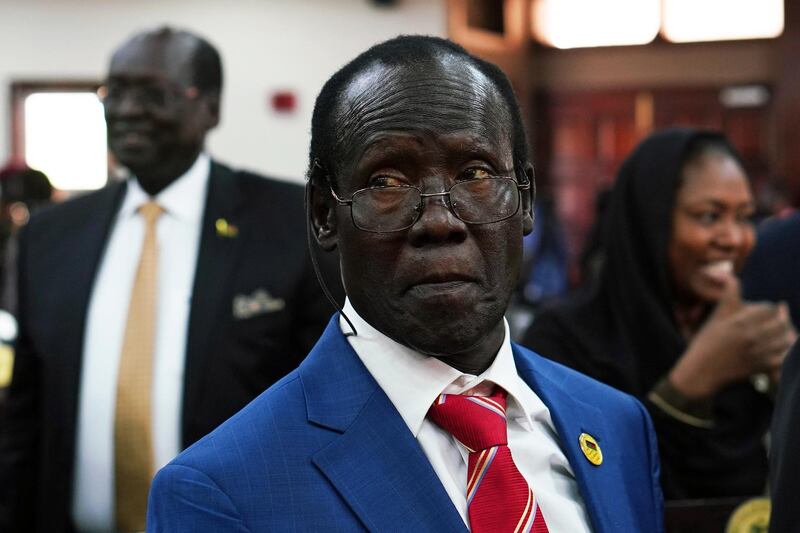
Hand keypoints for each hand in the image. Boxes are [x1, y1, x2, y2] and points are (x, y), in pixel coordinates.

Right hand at [669, 275, 795, 398]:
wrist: (702, 371)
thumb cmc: (707, 341)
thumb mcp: (717, 315)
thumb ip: (728, 294)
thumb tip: (726, 273)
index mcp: (741, 321)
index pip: (769, 308)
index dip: (770, 308)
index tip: (768, 311)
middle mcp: (752, 336)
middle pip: (781, 323)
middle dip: (782, 320)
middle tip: (781, 320)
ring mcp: (758, 353)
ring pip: (786, 340)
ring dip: (788, 335)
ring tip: (785, 333)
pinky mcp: (762, 368)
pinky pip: (784, 358)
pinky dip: (788, 353)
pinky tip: (784, 349)